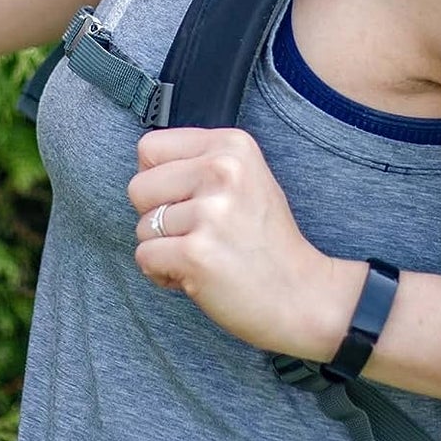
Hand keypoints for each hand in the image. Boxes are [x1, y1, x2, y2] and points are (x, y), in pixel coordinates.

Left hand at [128, 127, 359, 359]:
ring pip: (141, 227)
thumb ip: (200, 164)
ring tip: (204, 255)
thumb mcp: (246, 178)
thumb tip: (145, 168)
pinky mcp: (196, 253)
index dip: (156, 179)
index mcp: (232, 145)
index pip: (150, 148)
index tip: (184, 200)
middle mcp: (222, 170)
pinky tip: (196, 275)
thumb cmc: (267, 241)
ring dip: (163, 249)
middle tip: (195, 233)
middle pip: (138, 187)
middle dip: (154, 217)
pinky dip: (162, 274)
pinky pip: (145, 258)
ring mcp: (210, 212)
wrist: (303, 295)